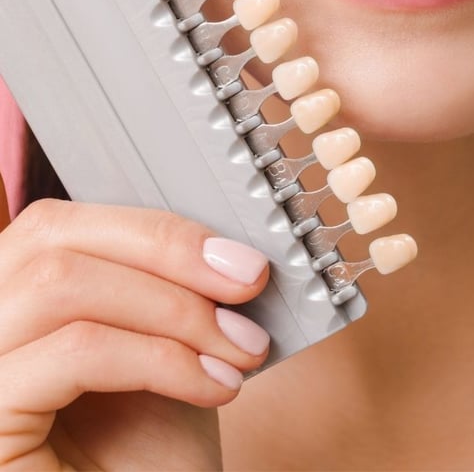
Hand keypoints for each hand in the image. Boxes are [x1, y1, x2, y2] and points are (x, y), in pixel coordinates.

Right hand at [0, 195, 269, 469]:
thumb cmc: (148, 458)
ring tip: (242, 347)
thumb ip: (166, 287)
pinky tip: (216, 385)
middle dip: (168, 253)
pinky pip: (75, 351)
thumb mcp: (163, 349)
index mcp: (10, 306)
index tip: (237, 256)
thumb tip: (218, 237)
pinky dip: (161, 358)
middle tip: (250, 282)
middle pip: (51, 239)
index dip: (153, 229)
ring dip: (175, 310)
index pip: (59, 226)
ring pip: (60, 285)